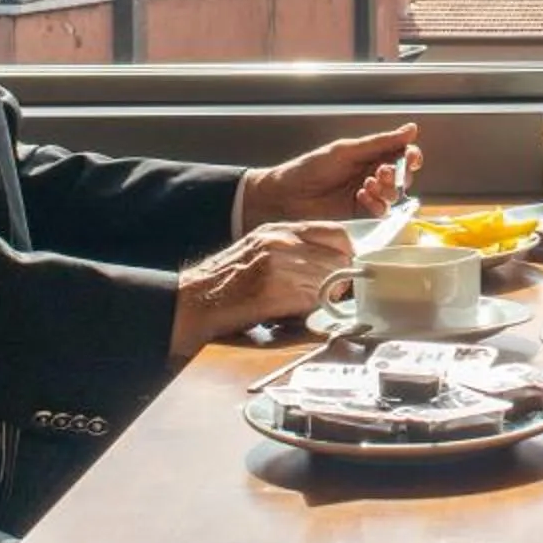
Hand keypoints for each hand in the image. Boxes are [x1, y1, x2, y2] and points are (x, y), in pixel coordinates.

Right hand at [171, 221, 355, 353]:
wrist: (196, 300)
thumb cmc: (226, 280)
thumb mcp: (261, 248)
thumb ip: (294, 249)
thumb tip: (332, 261)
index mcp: (280, 229)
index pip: (336, 232)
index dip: (346, 253)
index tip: (346, 267)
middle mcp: (282, 242)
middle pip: (338, 258)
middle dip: (341, 279)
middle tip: (331, 293)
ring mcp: (279, 265)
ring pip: (330, 280)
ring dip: (327, 296)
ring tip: (308, 303)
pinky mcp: (275, 291)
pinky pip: (312, 300)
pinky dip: (311, 310)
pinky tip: (296, 313)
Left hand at [238, 123, 419, 225]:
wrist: (285, 196)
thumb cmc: (310, 169)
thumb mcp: (346, 151)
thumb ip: (380, 143)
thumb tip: (412, 129)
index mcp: (369, 157)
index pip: (401, 156)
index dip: (411, 156)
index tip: (411, 157)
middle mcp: (372, 177)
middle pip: (402, 177)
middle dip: (399, 174)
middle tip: (384, 172)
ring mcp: (367, 198)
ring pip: (394, 196)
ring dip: (387, 189)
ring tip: (367, 184)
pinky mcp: (361, 218)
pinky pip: (381, 213)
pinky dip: (376, 204)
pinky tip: (361, 197)